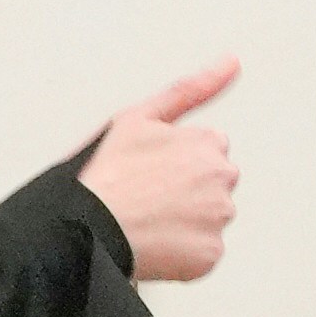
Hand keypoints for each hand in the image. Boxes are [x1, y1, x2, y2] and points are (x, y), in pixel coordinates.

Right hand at [82, 59, 241, 283]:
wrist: (82, 228)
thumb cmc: (102, 175)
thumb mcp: (138, 118)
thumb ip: (190, 90)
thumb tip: (233, 61)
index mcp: (209, 143)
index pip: (206, 155)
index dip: (173, 165)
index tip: (146, 175)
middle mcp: (221, 178)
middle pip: (211, 187)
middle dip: (186, 193)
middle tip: (143, 201)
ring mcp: (217, 217)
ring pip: (208, 220)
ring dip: (184, 224)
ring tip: (144, 223)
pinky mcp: (208, 254)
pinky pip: (202, 255)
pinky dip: (181, 254)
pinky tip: (152, 246)